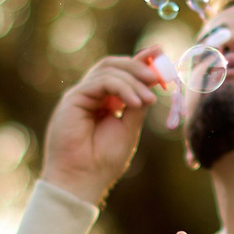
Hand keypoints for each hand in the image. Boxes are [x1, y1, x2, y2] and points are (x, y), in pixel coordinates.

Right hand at [42, 54, 165, 205]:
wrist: (82, 179)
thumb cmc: (104, 160)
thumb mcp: (129, 127)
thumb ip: (137, 103)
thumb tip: (151, 82)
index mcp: (104, 102)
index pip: (121, 73)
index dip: (140, 62)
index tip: (161, 54)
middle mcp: (91, 95)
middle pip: (113, 65)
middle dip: (138, 64)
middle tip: (159, 75)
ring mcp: (81, 95)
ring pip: (108, 69)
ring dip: (134, 79)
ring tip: (149, 98)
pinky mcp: (73, 99)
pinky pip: (101, 82)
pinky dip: (122, 88)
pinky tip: (136, 102)